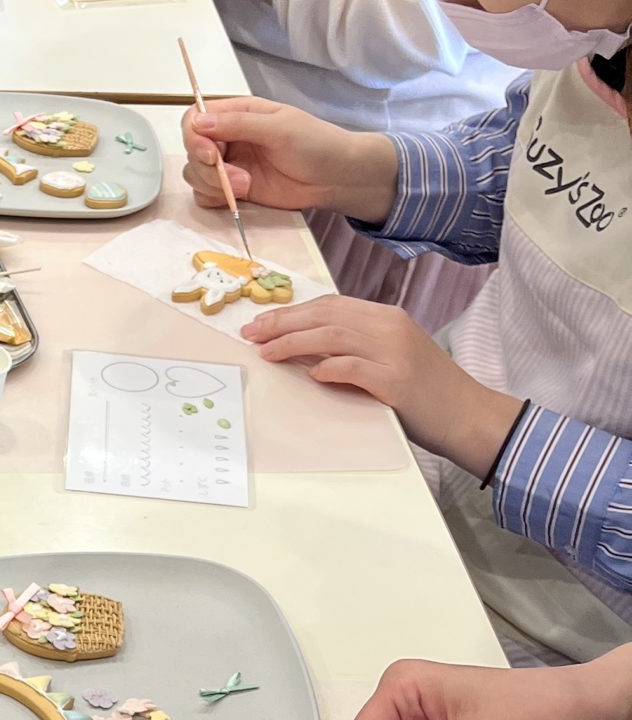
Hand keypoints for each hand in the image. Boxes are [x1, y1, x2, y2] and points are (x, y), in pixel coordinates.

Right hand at [181, 95, 397, 221]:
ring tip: (245, 188)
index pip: (195, 119)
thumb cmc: (315, 144)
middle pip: (191, 151)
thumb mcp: (279, 127)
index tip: (210, 155)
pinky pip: (205, 195)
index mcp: (237, 113)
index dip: (194, 138)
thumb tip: (198, 122)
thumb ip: (238, 124)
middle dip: (207, 169)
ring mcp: (229, 165)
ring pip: (195, 175)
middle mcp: (228, 137)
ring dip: (213, 185)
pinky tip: (239, 197)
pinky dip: (214, 198)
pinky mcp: (233, 189)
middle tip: (237, 179)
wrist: (336, 178)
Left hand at [239, 293, 519, 470]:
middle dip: (283, 322)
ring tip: (268, 352)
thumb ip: (355, 348)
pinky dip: (328, 368)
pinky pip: (353, 368)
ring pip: (333, 336)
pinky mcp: (396, 380)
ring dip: (295, 343)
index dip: (292, 312)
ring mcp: (394, 352)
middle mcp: (390, 327)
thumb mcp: (390, 357)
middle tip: (252, 333)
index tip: (261, 323)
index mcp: (387, 317)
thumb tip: (305, 351)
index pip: (331, 305)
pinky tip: (311, 374)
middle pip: (326, 315)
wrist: (467, 414)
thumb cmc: (424, 391)